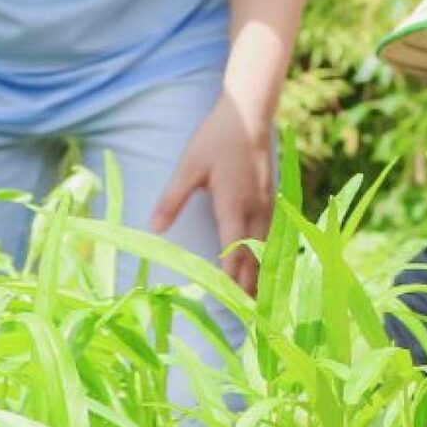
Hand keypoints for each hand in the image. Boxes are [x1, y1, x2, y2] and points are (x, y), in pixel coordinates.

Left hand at [150, 93, 274, 296]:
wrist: (250, 112)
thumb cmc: (216, 138)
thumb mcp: (188, 167)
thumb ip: (172, 199)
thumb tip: (153, 228)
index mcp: (233, 204)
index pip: (233, 249)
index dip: (231, 276)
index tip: (228, 300)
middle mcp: (255, 209)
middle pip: (254, 255)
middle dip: (250, 285)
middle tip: (249, 315)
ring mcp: (267, 203)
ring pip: (267, 247)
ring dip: (263, 273)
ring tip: (260, 299)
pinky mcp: (271, 197)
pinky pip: (273, 234)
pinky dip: (270, 254)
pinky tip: (268, 264)